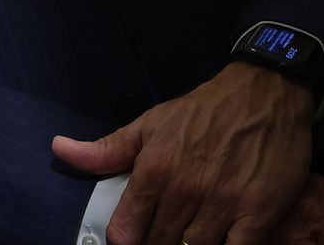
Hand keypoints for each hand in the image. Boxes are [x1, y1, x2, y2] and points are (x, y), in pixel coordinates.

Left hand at [51, 62, 315, 244]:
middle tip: (159, 236)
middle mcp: (185, 190)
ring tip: (184, 238)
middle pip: (159, 244)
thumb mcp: (150, 124)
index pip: (126, 230)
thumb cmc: (203, 111)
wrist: (264, 95)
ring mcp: (223, 204)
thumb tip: (59, 149)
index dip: (124, 241)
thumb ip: (107, 150)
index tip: (130, 239)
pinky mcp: (259, 213)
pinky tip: (217, 242)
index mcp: (154, 170)